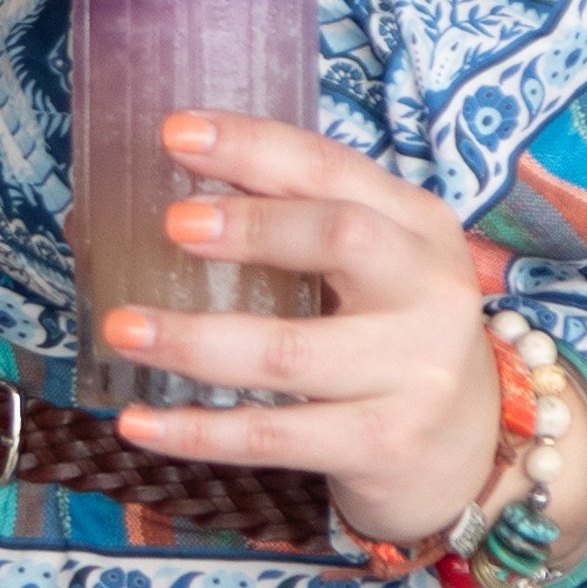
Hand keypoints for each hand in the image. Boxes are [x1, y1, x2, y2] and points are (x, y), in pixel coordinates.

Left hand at [103, 116, 506, 547]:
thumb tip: (171, 194)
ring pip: (288, 353)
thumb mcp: (372, 270)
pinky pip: (274, 436)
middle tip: (170, 224)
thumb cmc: (392, 342)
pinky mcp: (385, 444)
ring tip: (122, 329)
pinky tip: (139, 422)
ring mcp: (414, 373)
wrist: (464, 454)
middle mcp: (430, 291)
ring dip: (193, 340)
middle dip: (250, 226)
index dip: (254, 146)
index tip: (175, 133)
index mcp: (420, 227)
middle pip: (341, 238)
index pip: (333, 169)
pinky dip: (198, 431)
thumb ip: (299, 226)